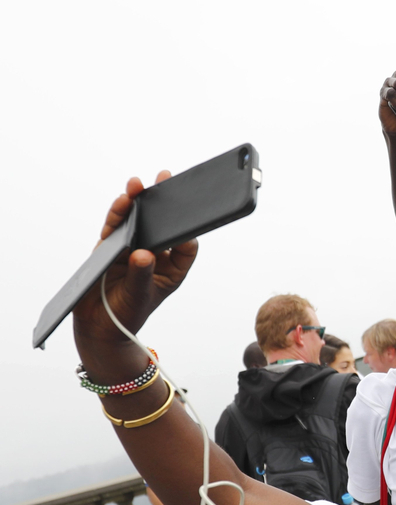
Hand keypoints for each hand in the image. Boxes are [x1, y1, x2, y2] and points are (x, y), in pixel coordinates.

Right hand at [73, 173, 197, 375]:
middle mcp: (154, 255)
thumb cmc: (127, 314)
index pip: (185, 245)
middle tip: (166, 178)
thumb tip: (142, 254)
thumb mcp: (138, 296)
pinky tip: (122, 201)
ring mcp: (131, 248)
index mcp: (172, 269)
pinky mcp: (110, 247)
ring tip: (138, 185)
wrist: (99, 325)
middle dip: (163, 204)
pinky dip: (117, 213)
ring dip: (137, 202)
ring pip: (137, 221)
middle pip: (162, 225)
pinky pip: (115, 226)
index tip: (188, 214)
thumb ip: (140, 275)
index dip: (187, 230)